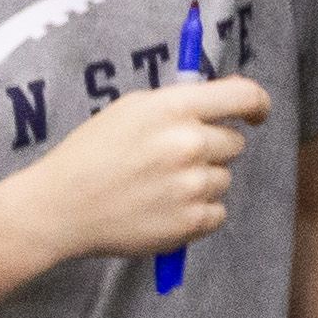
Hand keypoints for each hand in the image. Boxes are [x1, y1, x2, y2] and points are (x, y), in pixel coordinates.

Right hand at [0, 77, 269, 264]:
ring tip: (158, 186)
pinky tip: (163, 208)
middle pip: (234, 143)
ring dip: (201, 182)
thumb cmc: (92, 153)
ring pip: (224, 178)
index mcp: (174, 107)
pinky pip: (218, 212)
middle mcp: (188, 143)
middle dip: (212, 148)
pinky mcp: (190, 221)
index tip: (257, 114)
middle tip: (172, 159)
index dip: (258, 104)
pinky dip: (197, 213)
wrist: (60, 206)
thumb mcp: (131, 109)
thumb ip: (179, 103)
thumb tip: (224, 101)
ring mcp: (191, 185)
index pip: (243, 96)